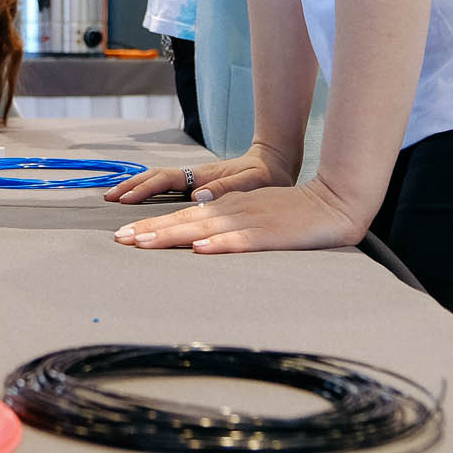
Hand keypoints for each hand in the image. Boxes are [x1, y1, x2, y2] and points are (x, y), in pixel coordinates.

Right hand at [102, 142, 288, 204]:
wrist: (276, 160)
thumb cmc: (267, 175)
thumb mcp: (253, 183)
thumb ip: (227, 189)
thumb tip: (197, 196)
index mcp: (204, 175)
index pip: (166, 179)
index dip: (144, 189)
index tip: (124, 199)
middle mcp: (195, 174)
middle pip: (155, 176)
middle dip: (131, 186)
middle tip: (108, 197)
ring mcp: (195, 177)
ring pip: (159, 179)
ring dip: (136, 187)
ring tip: (116, 196)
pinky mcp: (198, 183)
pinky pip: (167, 186)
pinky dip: (149, 189)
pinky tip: (142, 198)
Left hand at [113, 175, 370, 254]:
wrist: (333, 202)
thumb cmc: (293, 212)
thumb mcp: (253, 211)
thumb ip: (227, 218)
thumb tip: (200, 225)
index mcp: (227, 207)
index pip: (183, 217)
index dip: (153, 226)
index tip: (125, 236)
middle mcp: (231, 211)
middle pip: (183, 221)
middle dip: (149, 231)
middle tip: (119, 240)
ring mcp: (248, 221)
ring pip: (202, 229)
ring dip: (171, 236)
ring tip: (143, 243)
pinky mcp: (268, 234)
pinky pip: (239, 241)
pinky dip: (219, 245)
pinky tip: (200, 250)